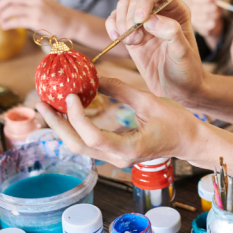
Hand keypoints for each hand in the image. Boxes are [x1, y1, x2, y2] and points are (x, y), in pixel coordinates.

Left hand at [0, 0, 71, 32]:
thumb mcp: (45, 1)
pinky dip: (7, 24)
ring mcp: (36, 9)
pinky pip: (16, 20)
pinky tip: (5, 27)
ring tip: (0, 22)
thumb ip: (32, 0)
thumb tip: (13, 6)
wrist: (72, 23)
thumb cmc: (58, 15)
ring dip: (2, 16)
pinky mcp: (36, 20)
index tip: (1, 5)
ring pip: (11, 9)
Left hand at [37, 76, 195, 167]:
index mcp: (128, 148)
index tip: (70, 95)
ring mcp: (115, 158)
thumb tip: (95, 74)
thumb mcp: (149, 101)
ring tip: (48, 105)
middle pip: (77, 145)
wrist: (191, 141)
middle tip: (41, 101)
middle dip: (56, 124)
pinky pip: (88, 143)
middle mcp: (118, 158)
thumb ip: (120, 89)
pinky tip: (67, 111)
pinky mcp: (115, 153)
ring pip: (79, 146)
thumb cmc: (177, 122)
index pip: (92, 137)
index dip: (76, 117)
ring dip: (62, 126)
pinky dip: (75, 127)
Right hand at [105, 0, 206, 105]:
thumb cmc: (187, 70)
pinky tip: (117, 39)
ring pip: (123, 8)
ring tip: (131, 42)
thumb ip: (171, 33)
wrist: (179, 90)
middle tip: (136, 39)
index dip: (146, 0)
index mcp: (177, 10)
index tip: (139, 18)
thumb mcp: (183, 53)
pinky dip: (111, 27)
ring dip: (121, 23)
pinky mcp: (131, 36)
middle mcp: (159, 13)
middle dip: (131, 18)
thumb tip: (151, 19)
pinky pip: (115, 21)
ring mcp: (143, 24)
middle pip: (136, 0)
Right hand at [188, 0, 223, 48]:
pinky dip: (214, 22)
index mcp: (190, 0)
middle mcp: (189, 11)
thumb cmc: (210, 5)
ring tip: (217, 14)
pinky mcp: (200, 30)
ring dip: (214, 15)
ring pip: (206, 17)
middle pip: (201, 9)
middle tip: (217, 8)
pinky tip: (214, 21)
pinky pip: (209, 25)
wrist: (213, 21)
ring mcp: (194, 21)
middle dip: (212, 8)